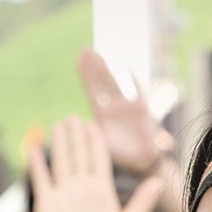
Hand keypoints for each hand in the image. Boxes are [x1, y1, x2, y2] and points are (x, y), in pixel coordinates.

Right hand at [28, 118, 162, 211]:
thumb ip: (141, 203)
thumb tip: (159, 181)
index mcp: (101, 194)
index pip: (98, 161)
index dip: (96, 143)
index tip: (93, 126)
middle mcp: (82, 191)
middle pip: (79, 156)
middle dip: (77, 137)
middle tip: (73, 116)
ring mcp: (64, 197)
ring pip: (62, 163)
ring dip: (60, 144)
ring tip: (58, 124)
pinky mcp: (48, 207)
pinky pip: (42, 181)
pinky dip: (38, 166)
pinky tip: (34, 149)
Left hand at [78, 49, 170, 174]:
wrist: (140, 162)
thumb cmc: (119, 156)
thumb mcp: (99, 145)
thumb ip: (87, 134)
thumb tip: (69, 123)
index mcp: (102, 115)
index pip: (92, 90)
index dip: (86, 75)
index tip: (78, 59)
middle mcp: (114, 107)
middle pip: (102, 82)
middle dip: (94, 66)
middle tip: (85, 49)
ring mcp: (128, 106)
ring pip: (116, 83)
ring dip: (107, 69)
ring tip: (98, 54)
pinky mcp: (142, 109)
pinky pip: (139, 91)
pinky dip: (134, 80)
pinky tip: (127, 67)